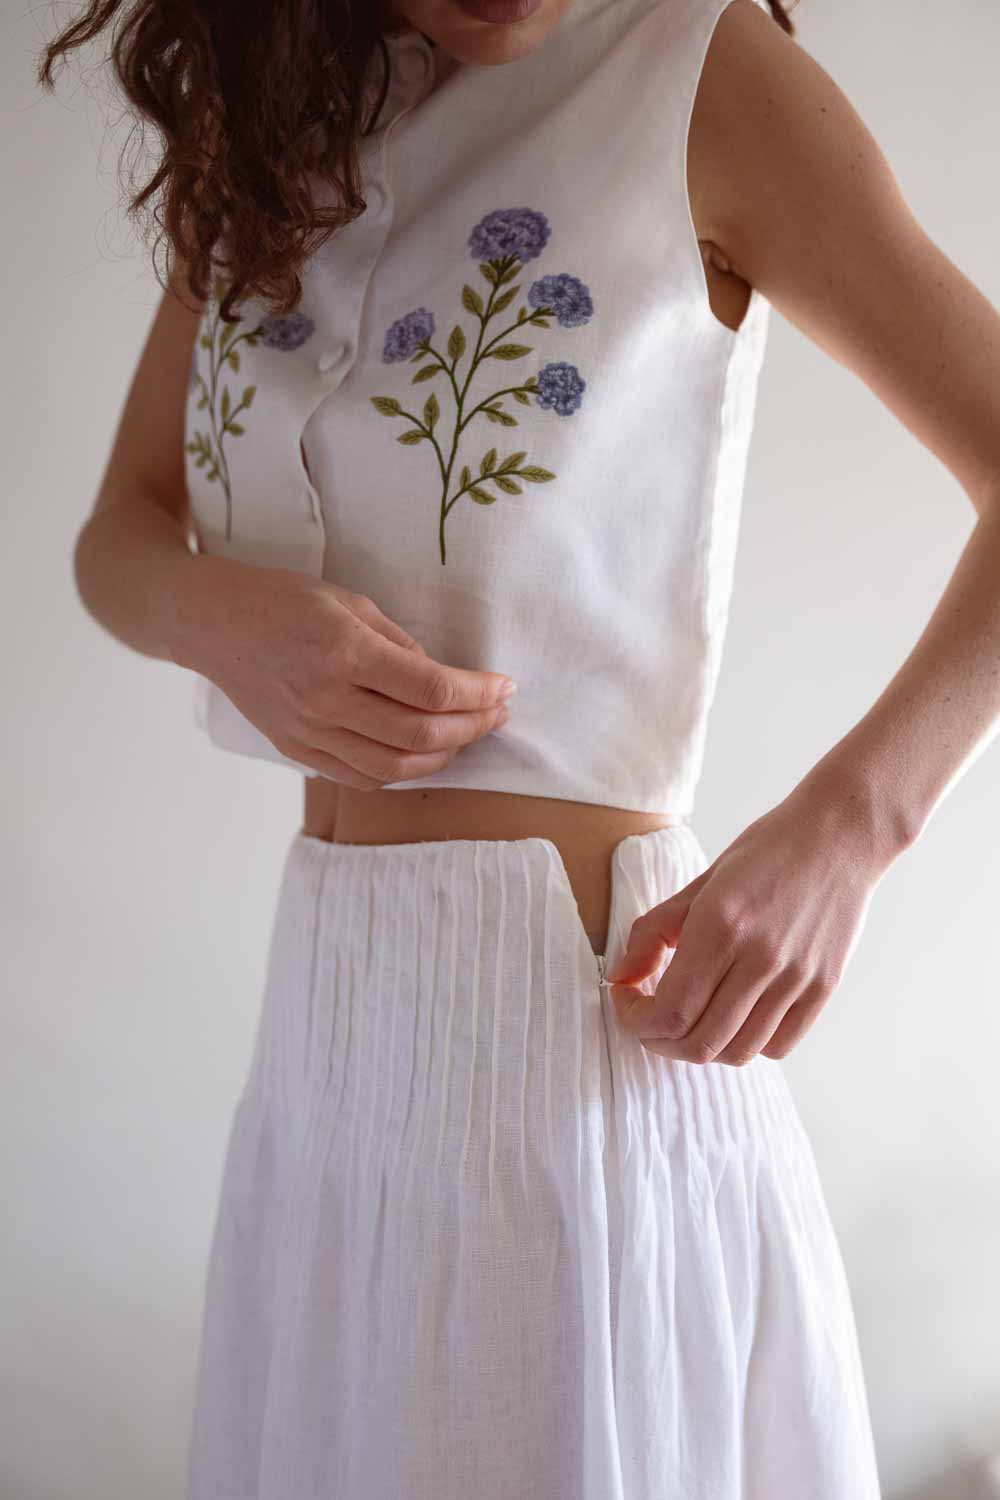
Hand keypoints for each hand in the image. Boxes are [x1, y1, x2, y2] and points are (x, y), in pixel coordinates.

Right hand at [173, 555, 514, 787]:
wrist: (213, 625)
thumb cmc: (284, 602)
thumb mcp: (349, 602)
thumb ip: (399, 645)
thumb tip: (442, 681)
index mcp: (344, 653)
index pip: (431, 689)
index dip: (478, 693)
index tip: (505, 687)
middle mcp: (327, 700)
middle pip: (420, 735)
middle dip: (473, 726)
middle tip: (498, 712)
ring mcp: (310, 732)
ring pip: (395, 767)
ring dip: (443, 756)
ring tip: (467, 734)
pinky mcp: (298, 751)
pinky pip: (362, 777)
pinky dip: (402, 771)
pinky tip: (423, 753)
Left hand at [603, 783, 891, 1064]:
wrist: (839, 836)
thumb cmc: (766, 852)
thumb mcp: (700, 882)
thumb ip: (654, 932)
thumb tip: (619, 977)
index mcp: (720, 924)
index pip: (669, 1012)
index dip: (635, 1020)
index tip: (627, 1000)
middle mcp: (760, 957)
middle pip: (699, 1044)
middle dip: (659, 1041)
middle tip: (649, 1021)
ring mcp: (796, 977)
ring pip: (737, 1052)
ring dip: (701, 1047)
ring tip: (691, 1019)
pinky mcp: (824, 988)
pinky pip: (778, 1046)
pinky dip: (747, 1043)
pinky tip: (735, 1015)